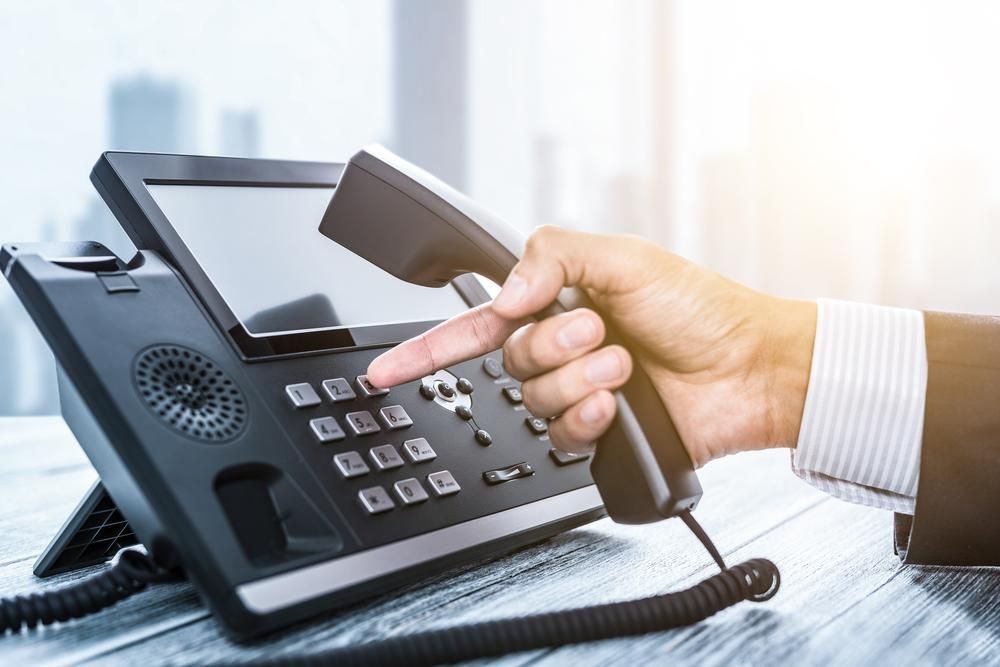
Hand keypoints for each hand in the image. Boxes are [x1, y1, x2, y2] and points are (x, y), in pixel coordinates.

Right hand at [367, 226, 815, 465]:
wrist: (749, 367)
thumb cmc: (701, 306)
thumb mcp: (624, 257)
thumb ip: (552, 257)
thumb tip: (502, 298)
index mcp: (560, 303)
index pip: (477, 324)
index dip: (428, 347)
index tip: (386, 369)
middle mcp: (564, 350)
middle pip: (510, 361)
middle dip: (555, 343)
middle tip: (600, 329)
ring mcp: (580, 393)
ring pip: (536, 398)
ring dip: (581, 378)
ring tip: (626, 365)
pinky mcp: (599, 432)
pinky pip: (561, 435)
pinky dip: (588, 415)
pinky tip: (617, 403)